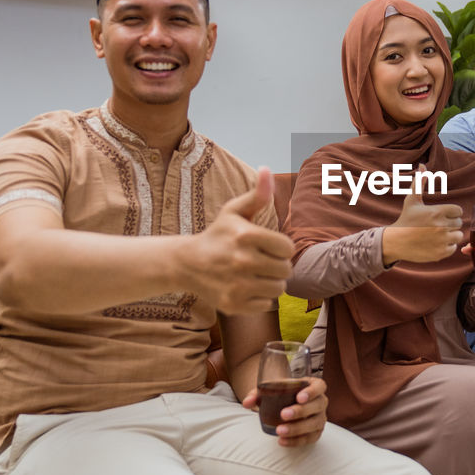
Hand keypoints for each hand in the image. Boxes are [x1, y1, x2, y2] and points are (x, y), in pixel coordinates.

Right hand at [184, 168, 292, 313]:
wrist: (186, 264)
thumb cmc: (217, 235)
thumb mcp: (234, 211)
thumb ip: (257, 194)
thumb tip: (268, 169)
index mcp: (246, 236)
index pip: (288, 248)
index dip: (281, 248)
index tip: (269, 247)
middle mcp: (242, 261)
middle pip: (286, 270)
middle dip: (278, 266)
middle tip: (263, 262)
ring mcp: (237, 285)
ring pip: (279, 288)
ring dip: (271, 282)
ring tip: (257, 274)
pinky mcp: (234, 304)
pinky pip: (266, 304)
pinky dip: (260, 298)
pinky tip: (246, 287)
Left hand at [242, 376, 327, 446]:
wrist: (284, 407)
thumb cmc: (280, 395)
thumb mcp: (269, 391)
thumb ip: (257, 395)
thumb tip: (247, 403)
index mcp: (313, 386)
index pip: (319, 386)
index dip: (312, 391)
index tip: (299, 397)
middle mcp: (321, 401)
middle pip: (318, 405)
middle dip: (301, 411)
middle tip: (283, 415)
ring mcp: (320, 418)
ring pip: (315, 424)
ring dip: (298, 428)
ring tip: (280, 431)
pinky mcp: (316, 432)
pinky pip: (309, 438)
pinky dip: (296, 441)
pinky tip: (282, 441)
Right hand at [383, 165, 462, 264]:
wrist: (396, 241)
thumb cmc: (406, 219)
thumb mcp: (412, 200)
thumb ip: (420, 183)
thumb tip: (422, 165)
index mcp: (437, 212)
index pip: (458, 211)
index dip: (451, 212)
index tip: (442, 215)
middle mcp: (441, 226)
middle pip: (458, 223)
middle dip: (450, 224)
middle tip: (437, 225)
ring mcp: (442, 241)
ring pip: (458, 236)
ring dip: (450, 235)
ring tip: (438, 234)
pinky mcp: (441, 253)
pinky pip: (453, 248)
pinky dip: (447, 247)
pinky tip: (436, 243)